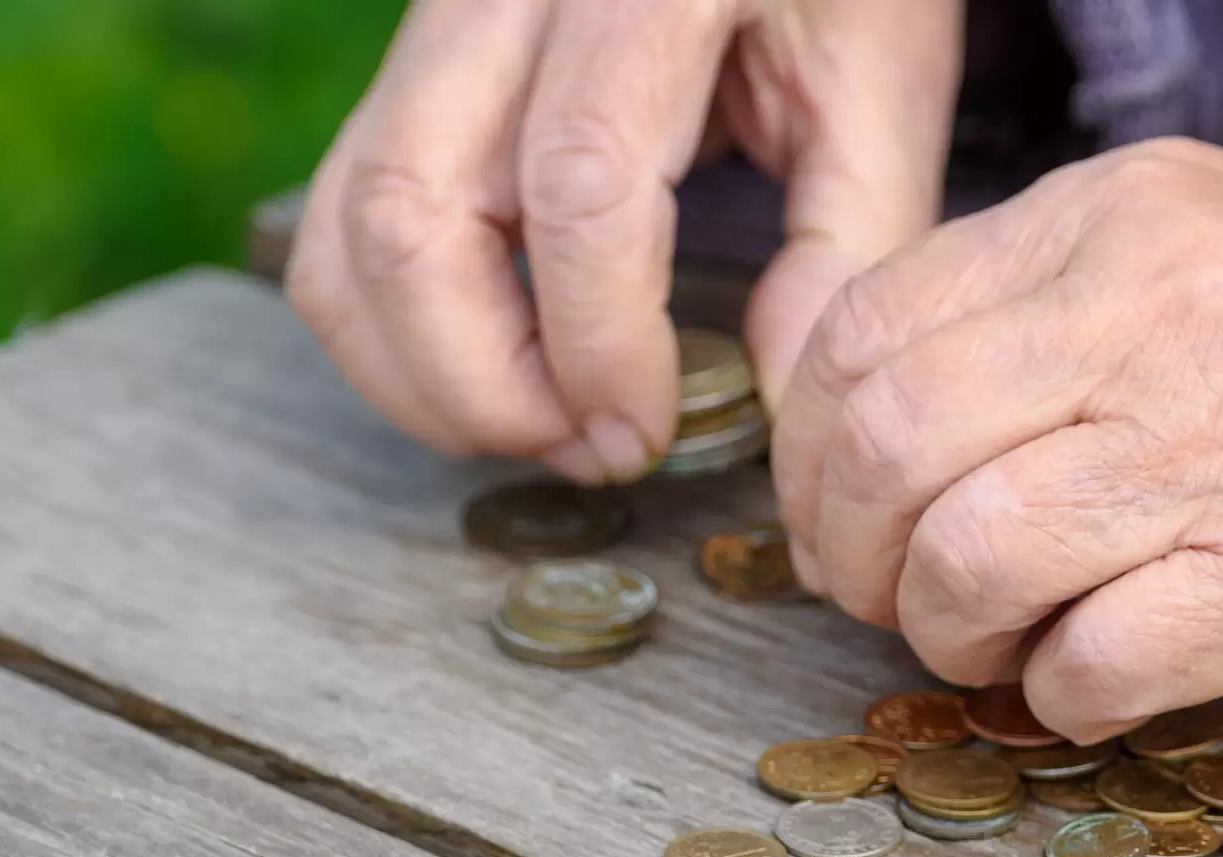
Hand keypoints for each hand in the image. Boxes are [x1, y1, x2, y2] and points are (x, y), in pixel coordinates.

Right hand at [288, 0, 961, 482]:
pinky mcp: (408, 71)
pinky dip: (392, 331)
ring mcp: (435, 25)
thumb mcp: (884, 74)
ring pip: (346, 227)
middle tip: (592, 449)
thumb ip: (853, 239)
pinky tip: (496, 375)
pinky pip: (338, 220)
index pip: (575, 180)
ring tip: (545, 427)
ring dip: (423, 372)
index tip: (649, 430)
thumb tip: (779, 397)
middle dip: (483, 381)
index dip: (598, 342)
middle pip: (409, 209)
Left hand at [773, 139, 1222, 742]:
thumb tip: (869, 403)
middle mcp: (1146, 318)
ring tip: (993, 641)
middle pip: (883, 449)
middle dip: (851, 553)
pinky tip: (1092, 677)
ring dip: (946, 635)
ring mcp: (1206, 453)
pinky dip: (1056, 697)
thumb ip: (1037, 301)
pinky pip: (1080, 669)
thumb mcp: (1199, 244)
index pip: (863, 330)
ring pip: (961, 564)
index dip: (808, 448)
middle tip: (889, 594)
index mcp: (1113, 221)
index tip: (832, 508)